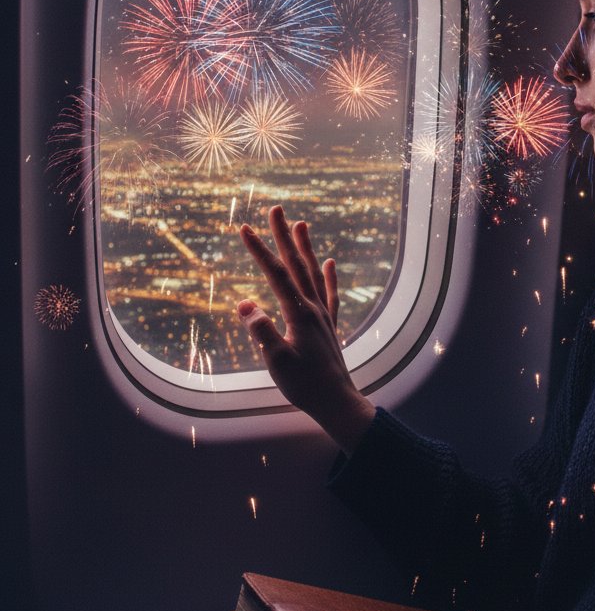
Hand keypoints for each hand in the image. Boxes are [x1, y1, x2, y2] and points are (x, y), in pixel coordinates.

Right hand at [237, 205, 374, 451]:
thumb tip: (244, 303)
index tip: (243, 227)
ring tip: (300, 224)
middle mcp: (313, 308)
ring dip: (305, 248)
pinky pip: (329, 294)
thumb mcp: (277, 360)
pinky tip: (328, 263)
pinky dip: (328, 276)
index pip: (276, 274)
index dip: (259, 250)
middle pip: (296, 265)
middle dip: (283, 236)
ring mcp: (323, 316)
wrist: (336, 401)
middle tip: (275, 209)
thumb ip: (261, 331)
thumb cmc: (304, 384)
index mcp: (298, 314)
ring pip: (313, 273)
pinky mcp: (329, 326)